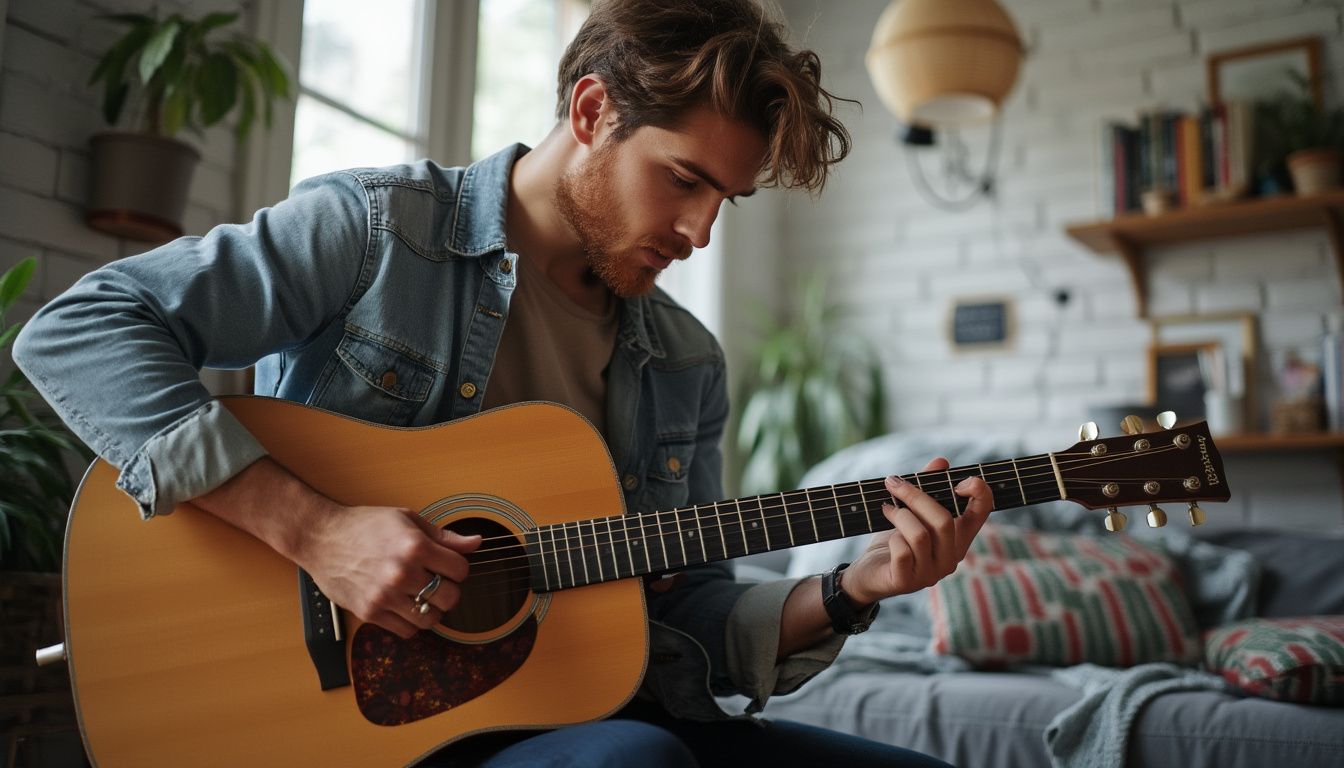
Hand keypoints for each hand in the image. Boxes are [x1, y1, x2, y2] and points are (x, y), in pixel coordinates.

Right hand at [298, 505, 480, 638]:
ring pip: (430, 619)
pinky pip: (407, 631)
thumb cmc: (365, 525)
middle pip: (450, 598)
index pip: (460, 570)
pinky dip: (411, 623)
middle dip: (449, 591)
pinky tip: (404, 606)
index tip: (447, 565)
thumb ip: (444, 536)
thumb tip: (476, 543)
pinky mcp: (370, 612)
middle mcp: (402, 573)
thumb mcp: (407, 520)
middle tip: (437, 583)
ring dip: (431, 610)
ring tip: (421, 596)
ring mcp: (385, 596)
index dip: (457, 568)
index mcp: (415, 547)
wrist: (322, 538)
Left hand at [841, 457, 992, 605]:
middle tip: (893, 483)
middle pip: (944, 520)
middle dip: (916, 496)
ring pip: (921, 535)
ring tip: (887, 509)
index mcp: (958, 538)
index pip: (982, 513)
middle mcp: (950, 558)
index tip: (960, 481)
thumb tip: (941, 461)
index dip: (980, 493)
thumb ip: (926, 487)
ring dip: (900, 515)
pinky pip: (903, 552)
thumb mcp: (910, 511)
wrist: (869, 574)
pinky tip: (887, 537)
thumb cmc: (893, 540)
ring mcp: (930, 573)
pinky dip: (892, 538)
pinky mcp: (906, 582)